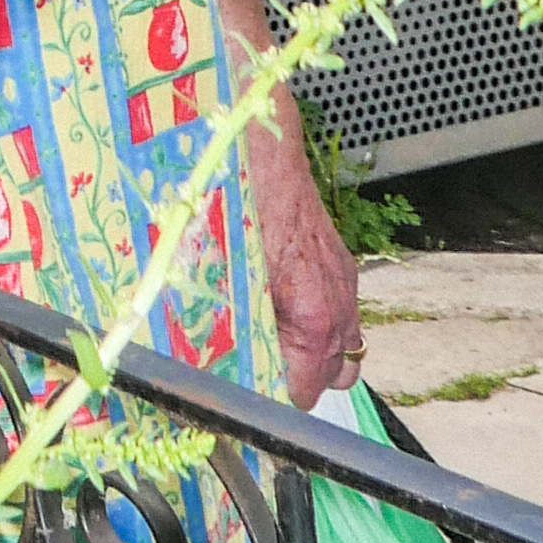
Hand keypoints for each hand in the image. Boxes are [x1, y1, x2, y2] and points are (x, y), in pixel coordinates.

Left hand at [241, 93, 363, 410]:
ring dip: (313, 352)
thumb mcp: (219, 273)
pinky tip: (281, 303)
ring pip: (345, 347)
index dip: (273, 397)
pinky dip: (319, 320)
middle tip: (256, 370)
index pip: (305, 389)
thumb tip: (198, 361)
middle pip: (333, 375)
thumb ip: (222, 324)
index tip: (247, 395)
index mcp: (311, 316)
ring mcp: (344, 282)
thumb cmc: (237, 204)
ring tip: (270, 341)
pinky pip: (342, 311)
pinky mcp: (341, 262)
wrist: (262, 145)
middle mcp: (338, 304)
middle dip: (297, 378)